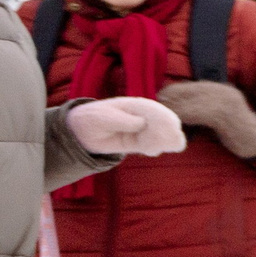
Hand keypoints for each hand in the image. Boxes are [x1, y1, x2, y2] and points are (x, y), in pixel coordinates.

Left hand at [64, 97, 184, 156]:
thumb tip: (142, 123)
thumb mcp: (103, 118)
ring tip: (150, 150)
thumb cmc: (93, 119)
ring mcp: (147, 128)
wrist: (85, 131)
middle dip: (166, 136)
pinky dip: (158, 149)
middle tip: (152, 147)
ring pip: (169, 134)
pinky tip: (150, 151)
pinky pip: (161, 144)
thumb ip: (122, 120)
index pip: (159, 111)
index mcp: (138, 105)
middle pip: (170, 122)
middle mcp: (147, 115)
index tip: (156, 137)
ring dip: (164, 143)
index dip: (163, 124)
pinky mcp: (145, 141)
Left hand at [154, 80, 255, 159]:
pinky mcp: (225, 114)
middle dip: (166, 103)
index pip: (184, 86)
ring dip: (171, 112)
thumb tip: (171, 109)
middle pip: (183, 92)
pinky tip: (175, 126)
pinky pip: (197, 112)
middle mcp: (221, 90)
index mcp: (218, 88)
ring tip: (160, 121)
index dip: (168, 95)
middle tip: (152, 115)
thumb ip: (200, 109)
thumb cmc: (236, 133)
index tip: (156, 106)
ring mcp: (225, 100)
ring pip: (188, 102)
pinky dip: (183, 118)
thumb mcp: (217, 116)